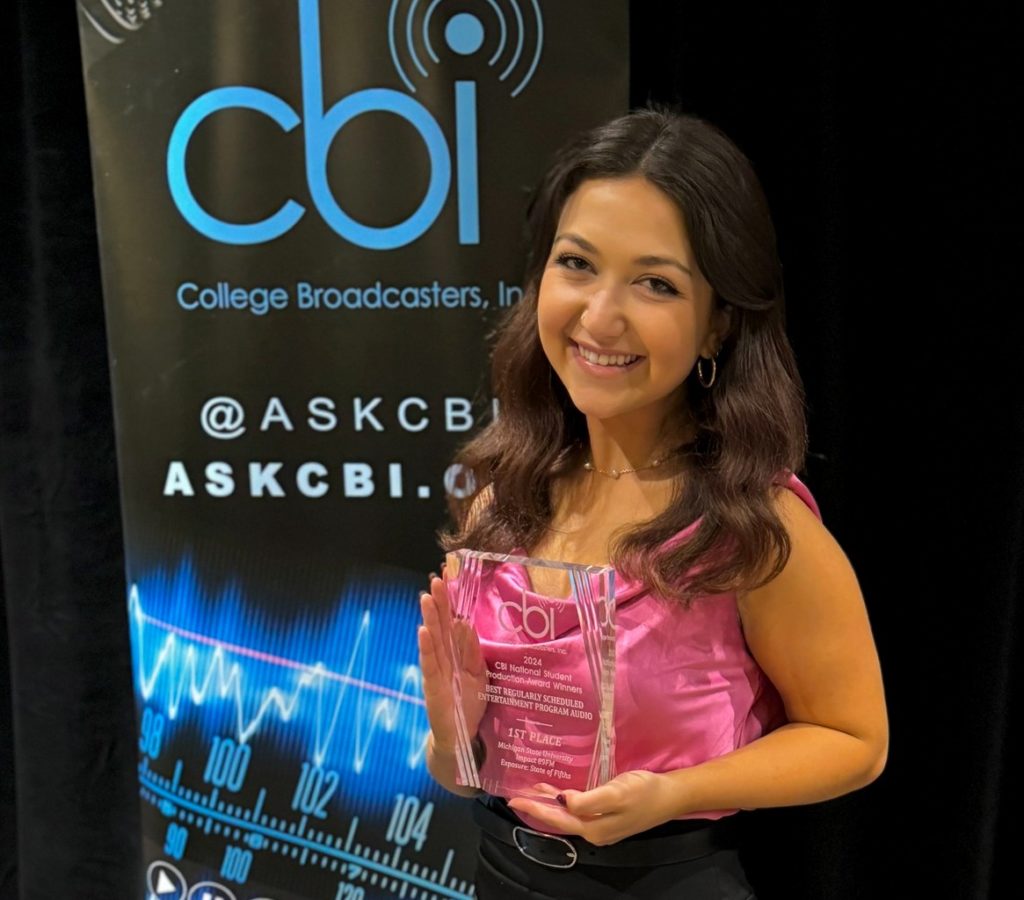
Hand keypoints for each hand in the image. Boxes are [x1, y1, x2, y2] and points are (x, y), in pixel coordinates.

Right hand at [418, 575, 486, 757]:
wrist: (460, 738)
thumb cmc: (468, 704)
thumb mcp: (478, 675)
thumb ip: (472, 652)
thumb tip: (467, 624)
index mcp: (455, 654)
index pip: (451, 623)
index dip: (450, 602)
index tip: (449, 578)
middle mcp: (443, 659)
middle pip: (441, 626)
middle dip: (439, 603)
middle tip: (437, 579)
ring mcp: (436, 672)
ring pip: (433, 641)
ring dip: (430, 619)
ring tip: (427, 598)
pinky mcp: (433, 688)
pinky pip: (429, 665)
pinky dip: (426, 648)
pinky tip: (423, 632)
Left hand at [507, 770, 681, 844]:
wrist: (670, 796)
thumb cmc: (643, 792)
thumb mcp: (616, 793)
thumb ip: (588, 800)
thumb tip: (563, 801)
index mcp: (593, 828)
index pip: (557, 819)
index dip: (535, 809)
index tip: (514, 800)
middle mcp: (594, 832)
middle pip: (559, 820)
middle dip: (538, 808)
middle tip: (516, 796)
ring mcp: (601, 826)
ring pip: (567, 816)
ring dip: (550, 804)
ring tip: (533, 790)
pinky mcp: (607, 817)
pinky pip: (578, 811)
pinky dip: (565, 802)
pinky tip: (560, 792)